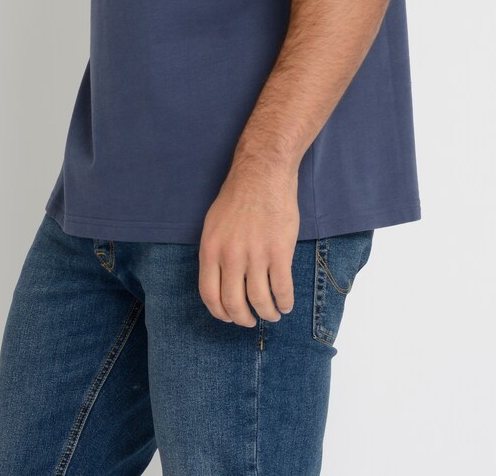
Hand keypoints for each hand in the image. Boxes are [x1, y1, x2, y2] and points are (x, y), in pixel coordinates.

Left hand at [198, 160, 299, 325]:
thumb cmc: (237, 196)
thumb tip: (219, 280)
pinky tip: (286, 304)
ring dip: (267, 313)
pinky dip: (284, 302)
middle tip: (251, 321)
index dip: (220, 312)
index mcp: (211, 249)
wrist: (262, 174)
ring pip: (259, 300)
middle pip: (234, 304)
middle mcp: (230, 256)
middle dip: (243, 319)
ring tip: (272, 314)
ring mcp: (255, 255)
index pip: (209, 295)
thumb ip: (214, 252)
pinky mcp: (279, 252)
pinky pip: (282, 288)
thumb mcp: (213, 224)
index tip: (229, 316)